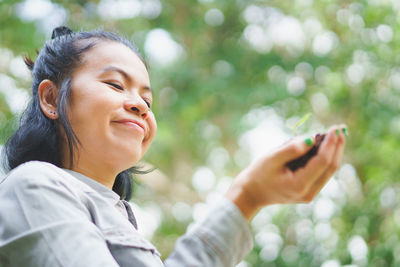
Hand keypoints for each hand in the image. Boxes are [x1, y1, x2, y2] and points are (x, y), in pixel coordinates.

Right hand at [225, 125, 346, 220]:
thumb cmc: (259, 173)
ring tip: (337, 134)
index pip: (322, 162)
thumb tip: (312, 139)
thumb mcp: (271, 158)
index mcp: (300, 185)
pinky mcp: (308, 191)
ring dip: (334, 151)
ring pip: (328, 170)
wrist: (251, 193)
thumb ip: (291, 149)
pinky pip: (322, 172)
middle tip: (341, 128)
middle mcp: (309, 193)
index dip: (331, 144)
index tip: (335, 128)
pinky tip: (326, 145)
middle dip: (337, 146)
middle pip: (331, 167)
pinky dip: (325, 157)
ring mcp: (309, 194)